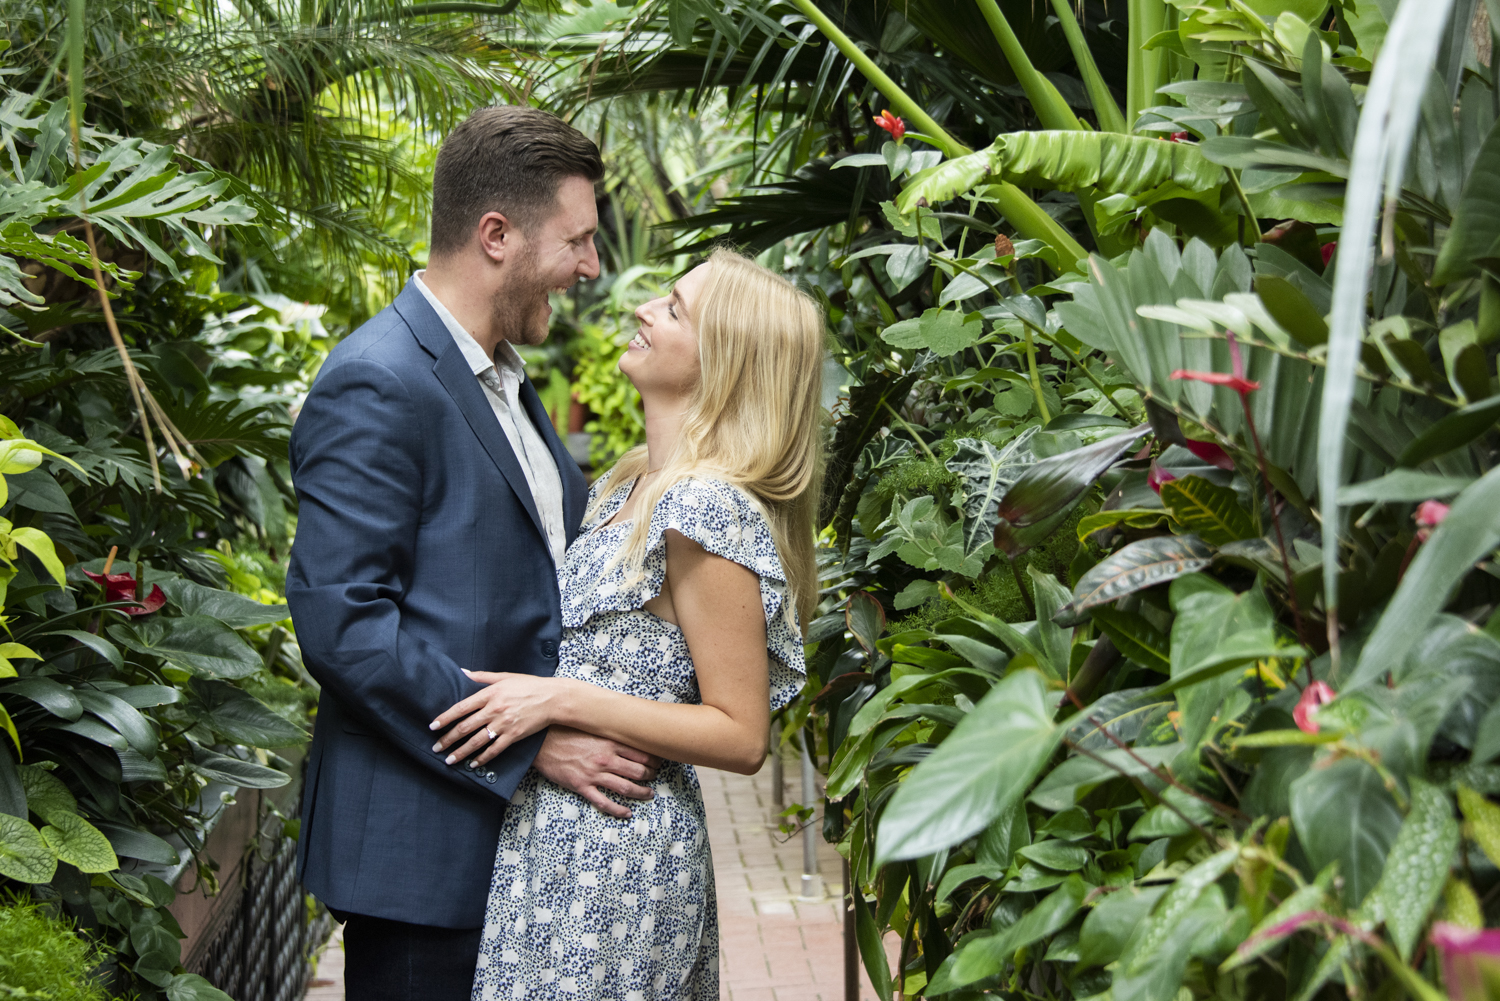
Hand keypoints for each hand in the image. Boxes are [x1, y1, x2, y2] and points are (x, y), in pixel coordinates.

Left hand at [429, 670, 562, 766]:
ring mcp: (504, 724)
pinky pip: (494, 750)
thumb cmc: (529, 685)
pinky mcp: (514, 736)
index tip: (433, 726)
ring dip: (461, 752)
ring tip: (449, 760)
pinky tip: (473, 764)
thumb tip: (462, 672)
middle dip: (448, 739)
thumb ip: (482, 676)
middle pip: (466, 727)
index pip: (462, 708)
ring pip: (477, 741)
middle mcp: (495, 710)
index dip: (445, 718)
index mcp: (490, 694)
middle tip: (436, 747)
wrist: (552, 698)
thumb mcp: (505, 676)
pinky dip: (482, 758)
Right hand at [534, 727, 661, 818]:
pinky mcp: (582, 786)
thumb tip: (628, 729)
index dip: (654, 760)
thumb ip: (609, 731)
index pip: (641, 753)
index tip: (659, 762)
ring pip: (625, 788)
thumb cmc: (566, 732)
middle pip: (638, 771)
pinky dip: (618, 810)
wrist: (541, 743)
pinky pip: (604, 803)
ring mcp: (594, 774)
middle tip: (655, 778)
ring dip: (641, 793)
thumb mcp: (591, 727)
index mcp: (609, 743)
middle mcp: (605, 759)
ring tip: (649, 795)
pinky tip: (627, 813)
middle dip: (651, 776)